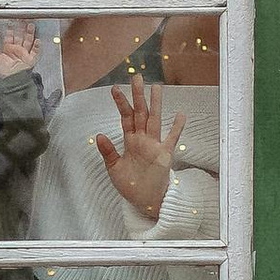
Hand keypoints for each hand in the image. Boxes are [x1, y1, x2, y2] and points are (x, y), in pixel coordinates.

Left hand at [0, 22, 38, 78]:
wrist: (11, 81)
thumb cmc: (2, 73)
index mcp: (8, 49)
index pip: (9, 36)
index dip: (9, 29)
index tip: (10, 22)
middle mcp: (17, 50)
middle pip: (20, 36)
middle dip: (21, 27)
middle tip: (22, 19)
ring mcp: (24, 54)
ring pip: (28, 41)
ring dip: (29, 33)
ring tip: (31, 25)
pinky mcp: (30, 60)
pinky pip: (35, 52)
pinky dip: (37, 46)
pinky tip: (37, 40)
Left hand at [95, 80, 183, 223]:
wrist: (145, 202)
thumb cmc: (131, 185)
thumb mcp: (114, 169)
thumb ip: (108, 152)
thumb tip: (98, 135)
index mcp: (130, 141)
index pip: (126, 117)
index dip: (121, 103)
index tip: (115, 88)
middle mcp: (143, 139)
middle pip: (141, 113)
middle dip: (139, 95)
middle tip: (137, 77)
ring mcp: (155, 145)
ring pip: (155, 120)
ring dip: (156, 104)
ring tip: (157, 87)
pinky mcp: (165, 155)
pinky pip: (171, 138)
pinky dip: (176, 127)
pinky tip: (180, 115)